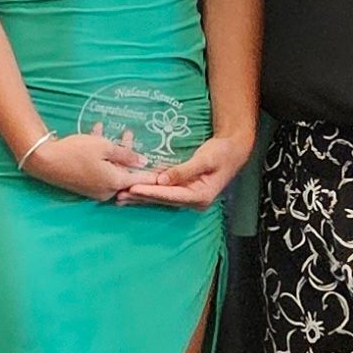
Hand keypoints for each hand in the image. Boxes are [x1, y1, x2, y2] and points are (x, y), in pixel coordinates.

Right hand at [25, 124, 149, 201]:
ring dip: (115, 150)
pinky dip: (101, 155)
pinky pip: (99, 169)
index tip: (166, 168)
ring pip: (112, 168)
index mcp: (115, 182)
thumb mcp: (104, 147)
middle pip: (126, 173)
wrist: (44, 160)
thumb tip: (143, 161)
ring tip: (120, 131)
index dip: (154, 173)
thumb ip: (126, 154)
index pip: (141, 180)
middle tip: (134, 136)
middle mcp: (107, 190)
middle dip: (130, 153)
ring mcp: (94, 189)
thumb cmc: (76, 152)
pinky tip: (98, 132)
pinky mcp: (84, 184)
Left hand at [121, 134, 249, 209]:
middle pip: (162, 200)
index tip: (132, 188)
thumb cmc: (222, 153)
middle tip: (118, 195)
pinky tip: (134, 192)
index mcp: (200, 196)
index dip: (149, 192)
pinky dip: (149, 193)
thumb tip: (162, 180)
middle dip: (140, 197)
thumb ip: (184, 171)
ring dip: (141, 198)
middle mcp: (194, 201)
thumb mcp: (205, 159)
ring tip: (120, 197)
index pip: (169, 195)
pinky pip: (164, 194)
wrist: (234, 150)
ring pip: (161, 199)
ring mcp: (190, 198)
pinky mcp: (186, 192)